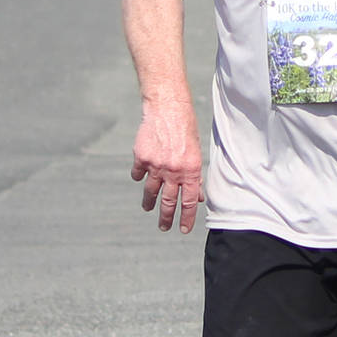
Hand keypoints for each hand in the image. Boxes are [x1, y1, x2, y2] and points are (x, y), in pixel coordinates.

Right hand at [131, 100, 203, 232]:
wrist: (167, 108)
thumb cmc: (186, 128)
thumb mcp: (196, 152)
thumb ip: (196, 176)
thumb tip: (197, 197)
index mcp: (191, 170)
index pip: (189, 202)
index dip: (186, 218)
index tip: (183, 229)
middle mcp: (173, 171)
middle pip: (168, 201)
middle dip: (166, 218)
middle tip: (164, 227)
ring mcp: (156, 165)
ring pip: (151, 191)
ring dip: (149, 202)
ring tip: (148, 208)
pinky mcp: (141, 157)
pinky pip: (138, 173)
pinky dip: (139, 176)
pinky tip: (140, 177)